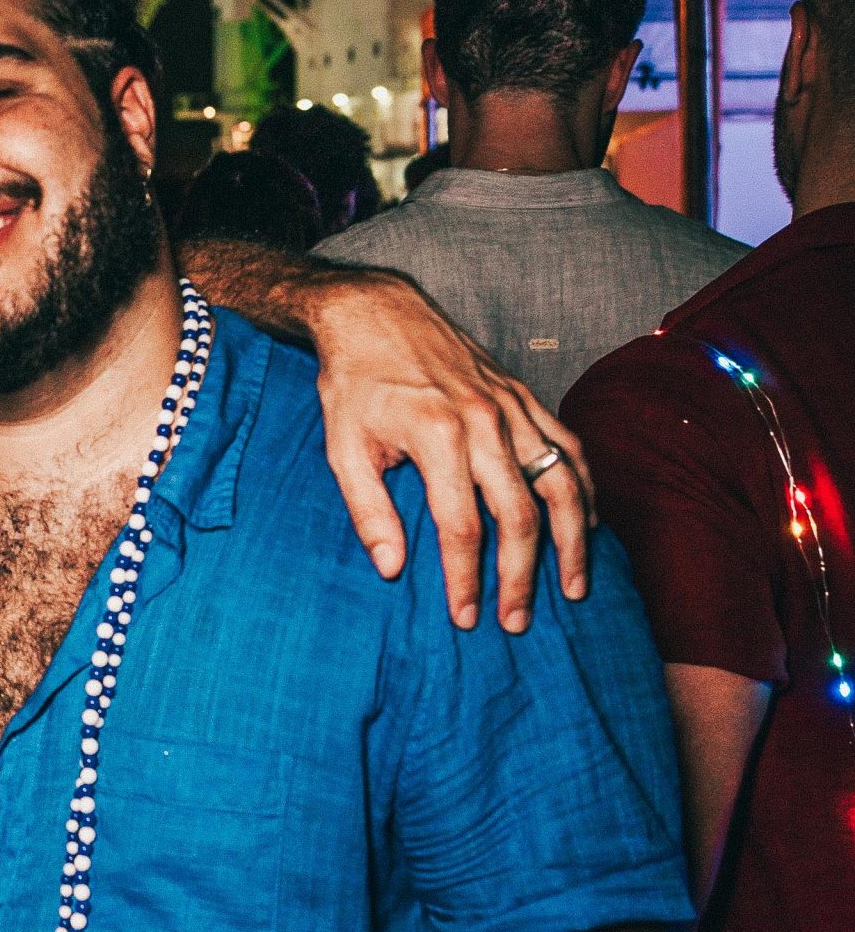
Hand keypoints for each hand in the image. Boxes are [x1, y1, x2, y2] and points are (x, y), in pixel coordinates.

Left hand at [304, 269, 595, 633]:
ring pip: (562, 481)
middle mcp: (485, 421)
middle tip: (516, 620)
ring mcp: (512, 406)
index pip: (462, 527)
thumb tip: (391, 569)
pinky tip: (588, 523)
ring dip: (573, 540)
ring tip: (573, 587)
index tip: (467, 618)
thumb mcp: (342, 449)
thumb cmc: (354, 383)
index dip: (466, 579)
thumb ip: (368, 511)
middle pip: (519, 514)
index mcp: (438, 435)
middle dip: (522, 575)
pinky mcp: (524, 395)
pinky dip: (585, 487)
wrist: (377, 312)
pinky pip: (569, 445)